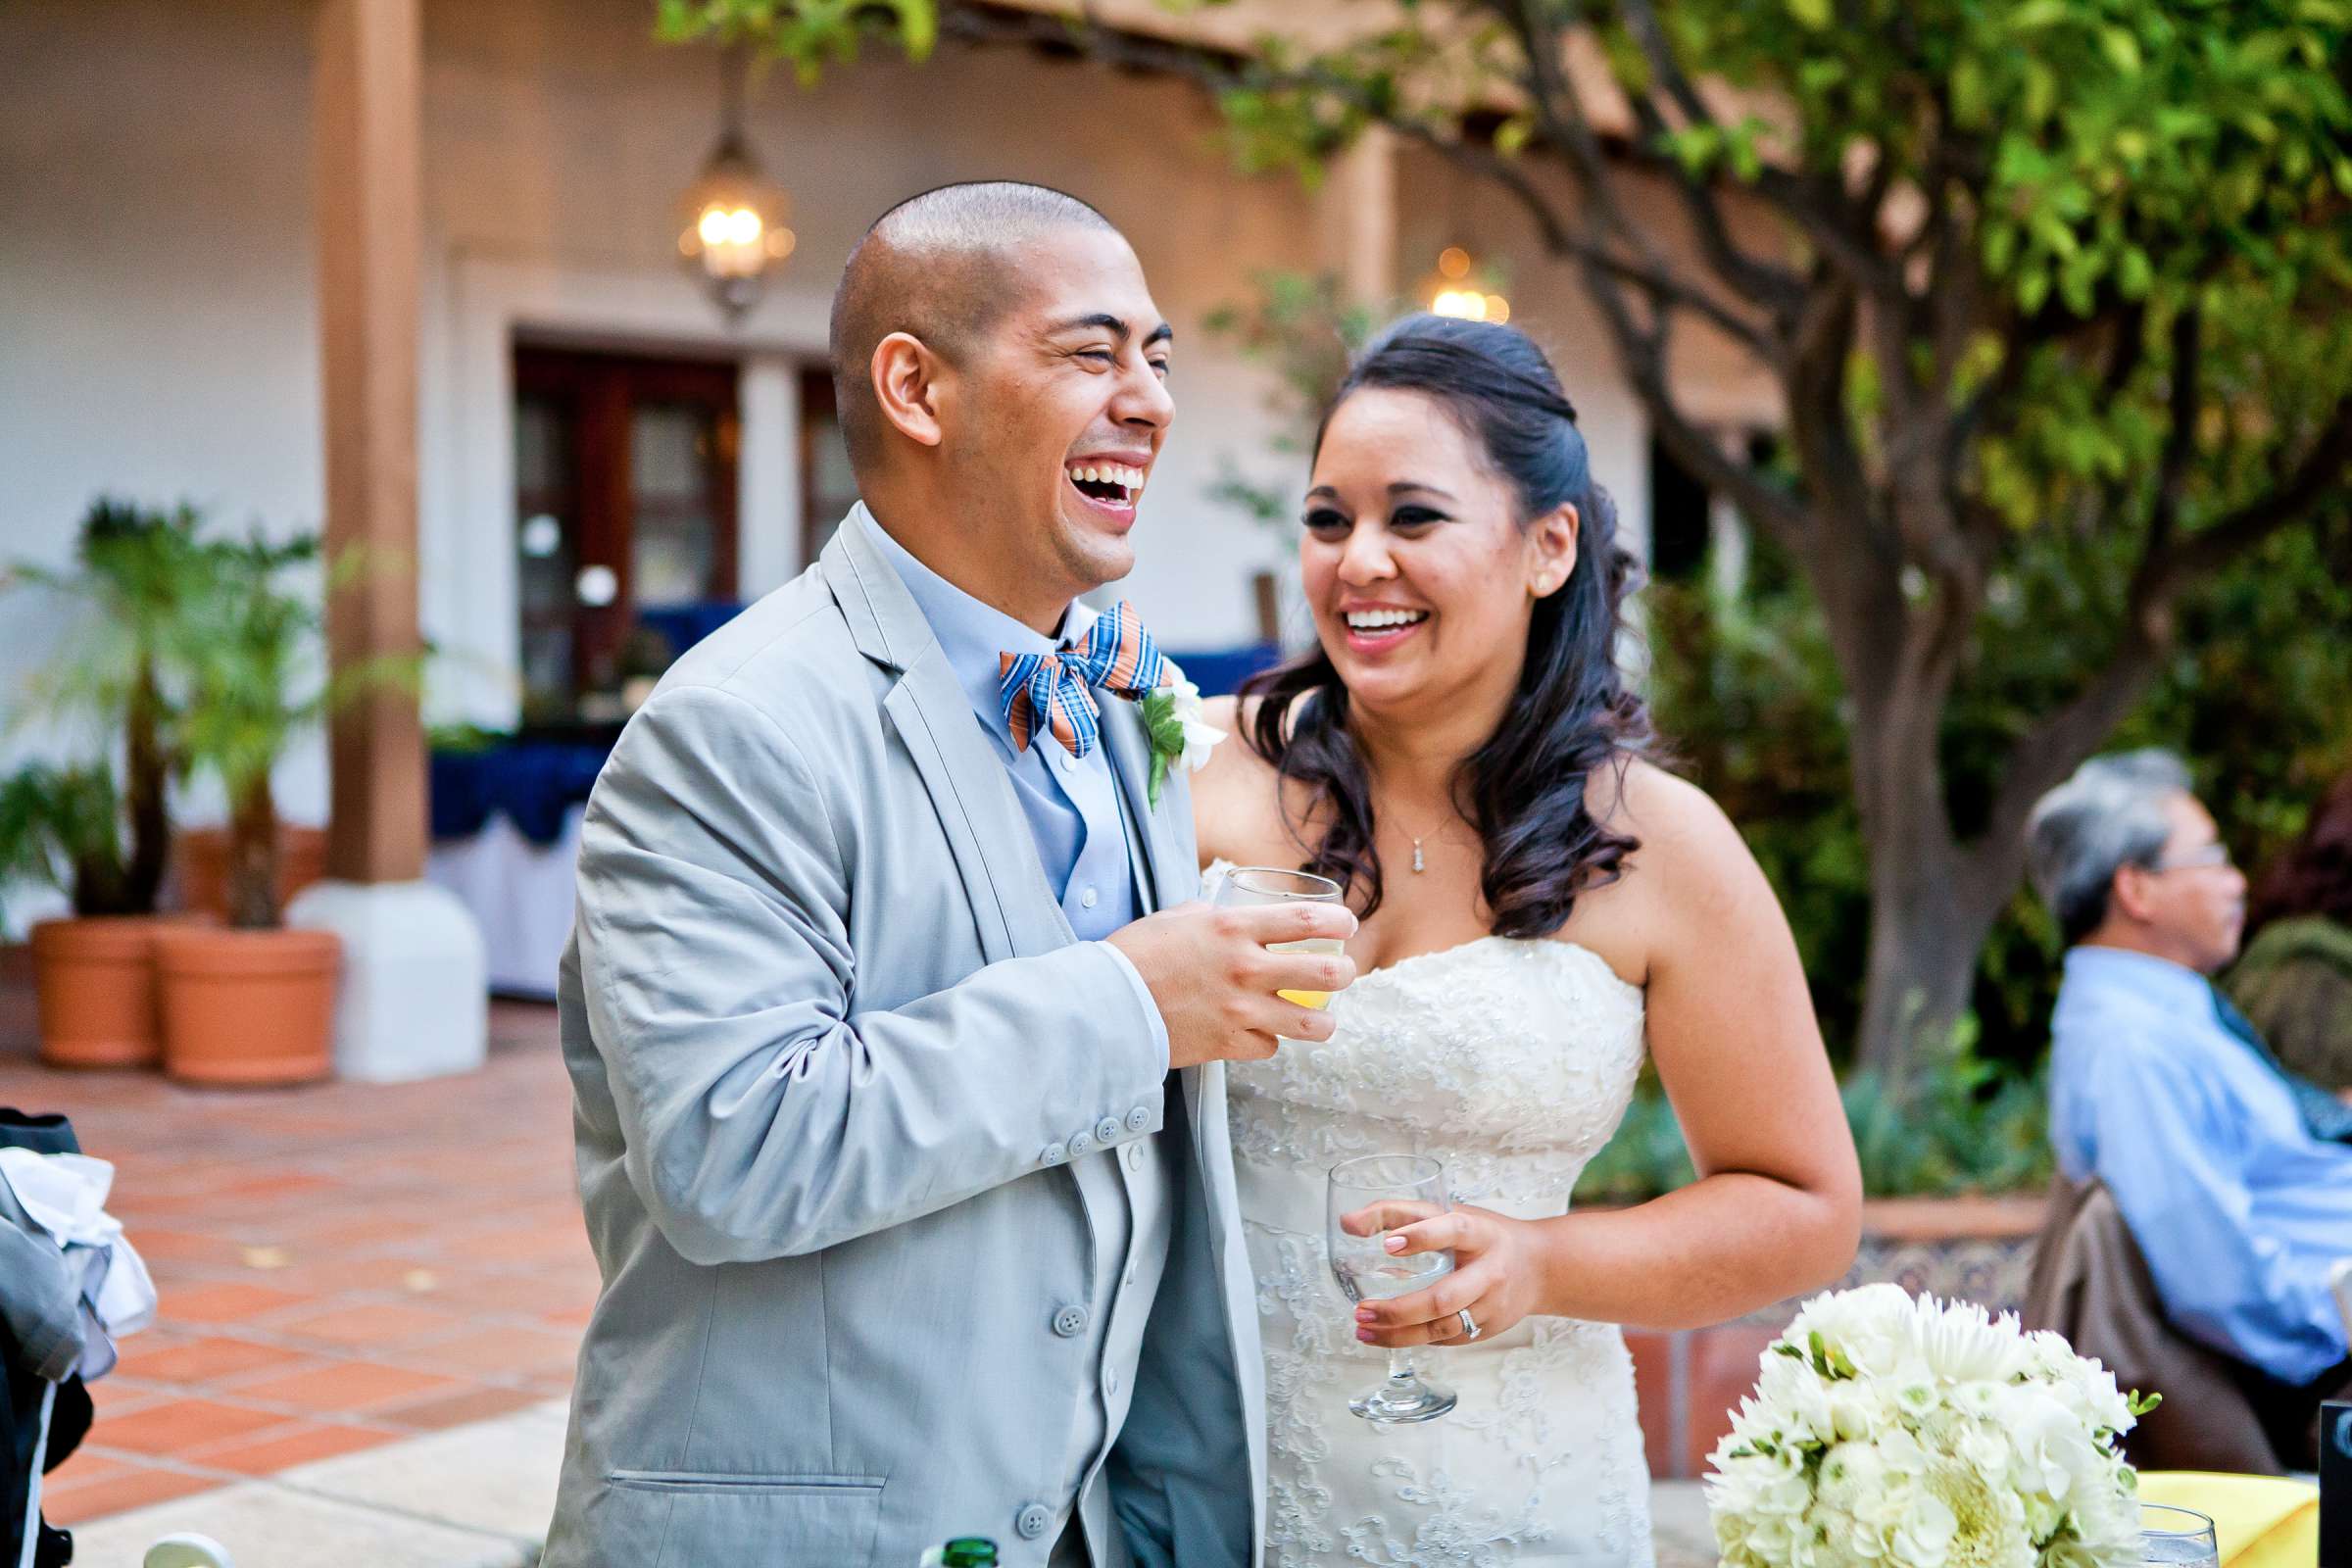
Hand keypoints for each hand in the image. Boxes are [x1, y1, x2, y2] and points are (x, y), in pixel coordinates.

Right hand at [1107, 901, 1356, 1069]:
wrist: (1107, 1003)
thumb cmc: (1137, 954)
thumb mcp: (1178, 917)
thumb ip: (1212, 916)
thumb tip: (1227, 914)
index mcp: (1234, 928)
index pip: (1306, 921)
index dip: (1338, 923)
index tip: (1347, 926)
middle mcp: (1245, 969)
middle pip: (1325, 974)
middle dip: (1345, 973)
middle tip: (1345, 972)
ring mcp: (1240, 1011)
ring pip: (1310, 1025)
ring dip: (1323, 1023)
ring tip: (1322, 1021)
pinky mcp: (1228, 1044)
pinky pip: (1268, 1047)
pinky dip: (1268, 1041)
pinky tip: (1261, 1034)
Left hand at [1351, 1205, 1547, 1349]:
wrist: (1540, 1267)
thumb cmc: (1485, 1235)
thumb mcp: (1450, 1213)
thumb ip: (1400, 1213)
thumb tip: (1347, 1223)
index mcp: (1480, 1234)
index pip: (1453, 1230)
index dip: (1422, 1236)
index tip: (1387, 1244)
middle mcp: (1489, 1272)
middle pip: (1444, 1297)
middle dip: (1399, 1309)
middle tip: (1362, 1310)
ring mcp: (1491, 1305)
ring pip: (1443, 1327)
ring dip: (1399, 1333)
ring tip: (1364, 1330)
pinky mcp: (1488, 1329)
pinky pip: (1447, 1339)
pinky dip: (1415, 1339)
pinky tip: (1388, 1336)